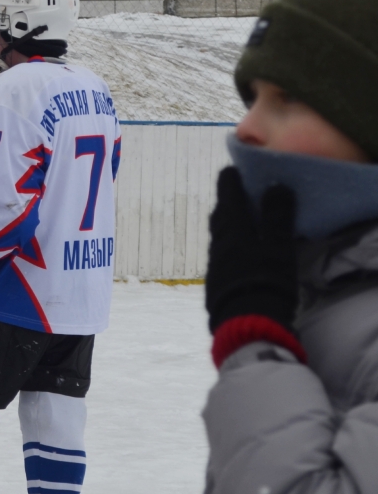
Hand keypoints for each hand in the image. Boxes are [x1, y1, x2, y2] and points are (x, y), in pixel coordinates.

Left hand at [205, 168, 301, 364]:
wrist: (244, 324)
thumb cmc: (264, 282)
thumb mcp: (277, 247)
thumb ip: (277, 217)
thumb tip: (276, 185)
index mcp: (233, 230)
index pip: (227, 197)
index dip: (229, 181)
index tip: (232, 169)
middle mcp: (219, 243)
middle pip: (220, 215)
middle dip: (227, 200)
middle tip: (235, 191)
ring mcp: (215, 263)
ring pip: (219, 234)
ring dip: (227, 222)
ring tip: (240, 217)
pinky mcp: (217, 280)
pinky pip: (221, 251)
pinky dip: (230, 241)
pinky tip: (238, 249)